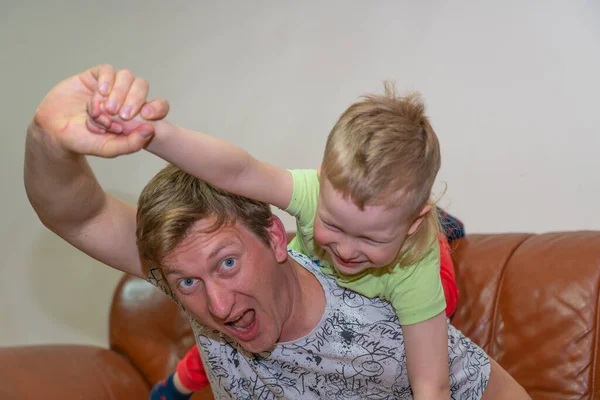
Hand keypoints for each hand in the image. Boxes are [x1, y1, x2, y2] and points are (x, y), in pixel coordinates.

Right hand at [33, 64, 168, 157]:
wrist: (54, 132)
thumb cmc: (84, 141)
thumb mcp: (109, 148)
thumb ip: (131, 144)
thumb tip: (150, 130)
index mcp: (136, 115)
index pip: (158, 105)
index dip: (158, 108)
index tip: (148, 116)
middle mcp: (126, 98)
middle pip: (142, 87)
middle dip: (134, 100)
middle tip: (121, 115)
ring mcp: (111, 85)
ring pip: (126, 77)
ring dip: (117, 94)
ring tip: (102, 111)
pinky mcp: (95, 76)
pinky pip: (108, 71)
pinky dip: (107, 81)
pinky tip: (100, 94)